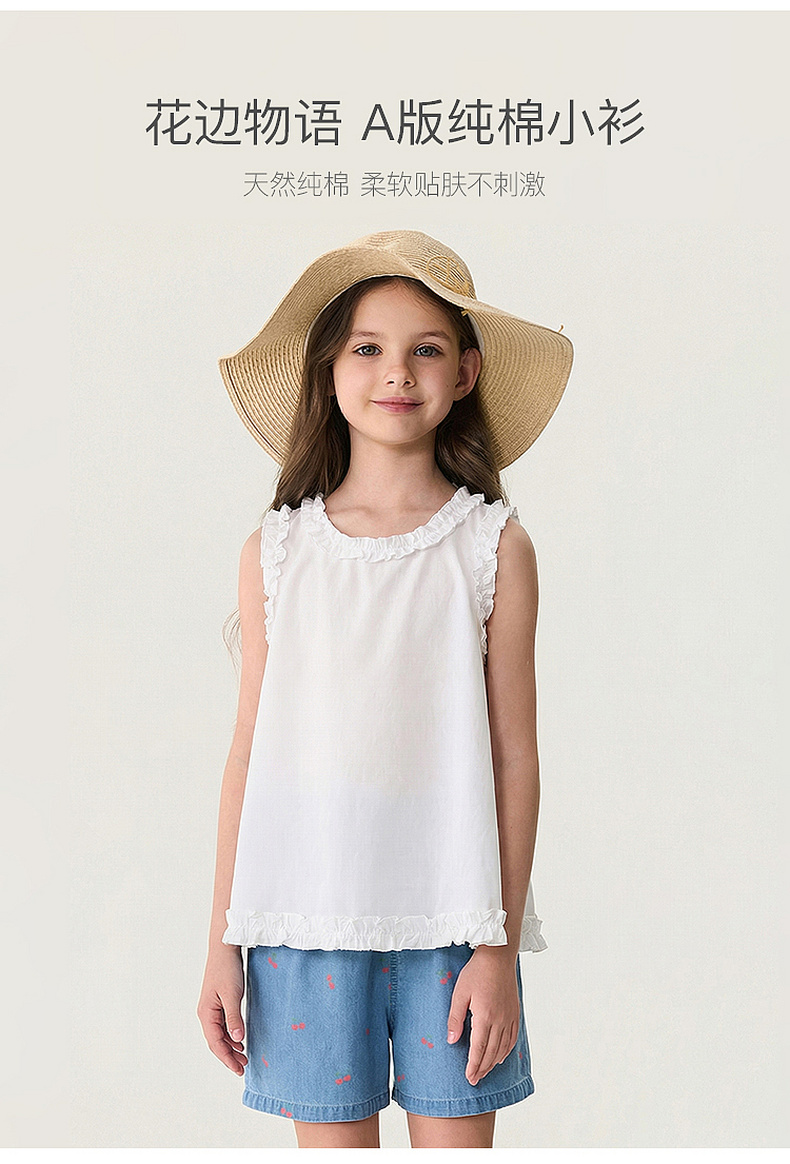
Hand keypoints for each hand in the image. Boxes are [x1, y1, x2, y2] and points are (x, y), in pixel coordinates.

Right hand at [197, 945, 247, 1075]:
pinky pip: (223, 1025)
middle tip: (243, 1068)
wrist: (224, 948)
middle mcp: (206, 1014)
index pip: (215, 1043)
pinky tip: (240, 1039)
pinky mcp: (218, 1003)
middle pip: (216, 1042)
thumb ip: (234, 1017)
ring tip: (244, 1057)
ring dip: (231, 1047)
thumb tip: (237, 1040)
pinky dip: (231, 1035)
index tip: (239, 1070)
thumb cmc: (227, 969)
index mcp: (206, 1014)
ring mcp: (211, 1009)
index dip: (227, 1059)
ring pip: (220, 1035)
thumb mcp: (232, 994)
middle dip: (229, 1056)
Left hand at [446, 948, 519, 1085]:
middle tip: (475, 1080)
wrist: (498, 956)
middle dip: (482, 1068)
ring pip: (502, 1047)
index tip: (469, 1078)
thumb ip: (455, 1018)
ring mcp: (509, 1017)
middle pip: (491, 1052)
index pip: (478, 1049)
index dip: (473, 1066)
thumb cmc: (477, 972)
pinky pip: (512, 1037)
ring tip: (485, 1071)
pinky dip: (506, 1050)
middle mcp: (500, 1020)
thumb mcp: (459, 993)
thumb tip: (452, 1041)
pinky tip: (500, 1056)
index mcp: (485, 1016)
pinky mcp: (515, 1012)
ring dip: (493, 1062)